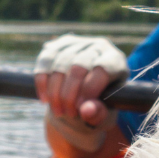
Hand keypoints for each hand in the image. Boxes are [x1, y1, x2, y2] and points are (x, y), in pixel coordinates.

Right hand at [34, 34, 128, 157]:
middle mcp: (98, 46)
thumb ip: (99, 114)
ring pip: (59, 64)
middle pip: (78, 66)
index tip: (79, 110)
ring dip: (55, 92)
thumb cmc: (99, 106)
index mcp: (116, 60)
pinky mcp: (58, 45)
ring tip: (58, 111)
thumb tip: (86, 110)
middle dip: (68, 95)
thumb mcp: (104, 114)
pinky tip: (45, 99)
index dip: (88, 90)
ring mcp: (78, 43)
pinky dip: (42, 82)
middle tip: (67, 114)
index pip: (101, 69)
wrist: (84, 97)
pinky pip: (45, 60)